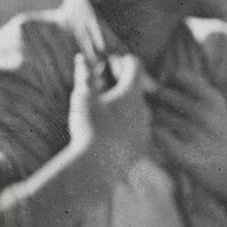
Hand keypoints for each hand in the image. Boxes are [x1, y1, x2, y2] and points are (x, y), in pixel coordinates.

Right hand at [69, 53, 155, 179]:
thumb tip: (81, 58)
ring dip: (124, 106)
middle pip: (136, 88)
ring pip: (137, 110)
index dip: (124, 61)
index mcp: (131, 92)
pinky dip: (125, 126)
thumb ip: (84, 75)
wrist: (97, 168)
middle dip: (122, 84)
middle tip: (104, 85)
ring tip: (105, 111)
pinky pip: (136, 129)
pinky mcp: (141, 147)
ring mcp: (144, 129)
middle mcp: (143, 108)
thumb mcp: (83, 97)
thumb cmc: (89, 127)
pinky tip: (109, 132)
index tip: (112, 62)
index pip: (135, 65)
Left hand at [147, 62, 226, 197]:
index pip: (177, 74)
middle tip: (170, 114)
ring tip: (172, 130)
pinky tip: (168, 140)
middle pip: (163, 93)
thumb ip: (191, 89)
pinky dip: (158, 135)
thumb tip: (151, 85)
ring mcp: (193, 134)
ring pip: (158, 114)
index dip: (169, 81)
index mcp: (211, 98)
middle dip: (161, 102)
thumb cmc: (219, 134)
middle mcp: (203, 113)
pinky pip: (157, 133)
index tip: (171, 91)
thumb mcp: (215, 105)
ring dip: (159, 121)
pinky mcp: (183, 154)